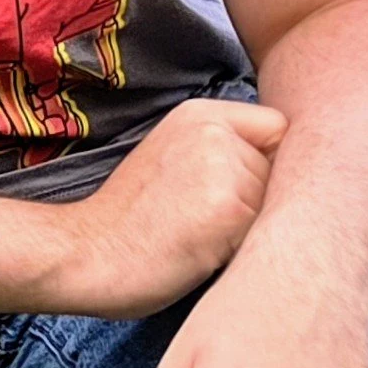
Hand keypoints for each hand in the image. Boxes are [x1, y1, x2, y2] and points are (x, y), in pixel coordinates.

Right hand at [50, 98, 284, 318]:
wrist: (87, 252)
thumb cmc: (127, 219)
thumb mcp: (170, 156)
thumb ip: (218, 148)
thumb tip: (277, 167)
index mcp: (200, 114)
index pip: (276, 129)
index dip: (267, 162)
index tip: (238, 188)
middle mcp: (215, 130)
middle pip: (279, 170)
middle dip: (258, 199)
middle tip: (207, 221)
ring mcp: (223, 167)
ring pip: (275, 204)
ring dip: (251, 227)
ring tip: (203, 237)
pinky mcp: (228, 209)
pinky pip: (264, 234)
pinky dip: (242, 250)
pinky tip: (203, 253)